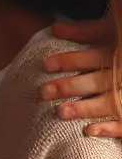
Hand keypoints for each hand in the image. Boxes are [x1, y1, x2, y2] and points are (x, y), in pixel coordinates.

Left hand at [41, 18, 120, 136]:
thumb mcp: (112, 30)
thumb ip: (85, 30)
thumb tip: (55, 28)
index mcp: (119, 52)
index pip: (93, 56)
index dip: (70, 61)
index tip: (46, 65)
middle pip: (99, 81)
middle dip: (71, 86)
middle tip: (44, 92)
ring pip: (111, 103)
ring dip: (86, 109)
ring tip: (61, 112)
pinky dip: (110, 128)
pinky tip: (90, 130)